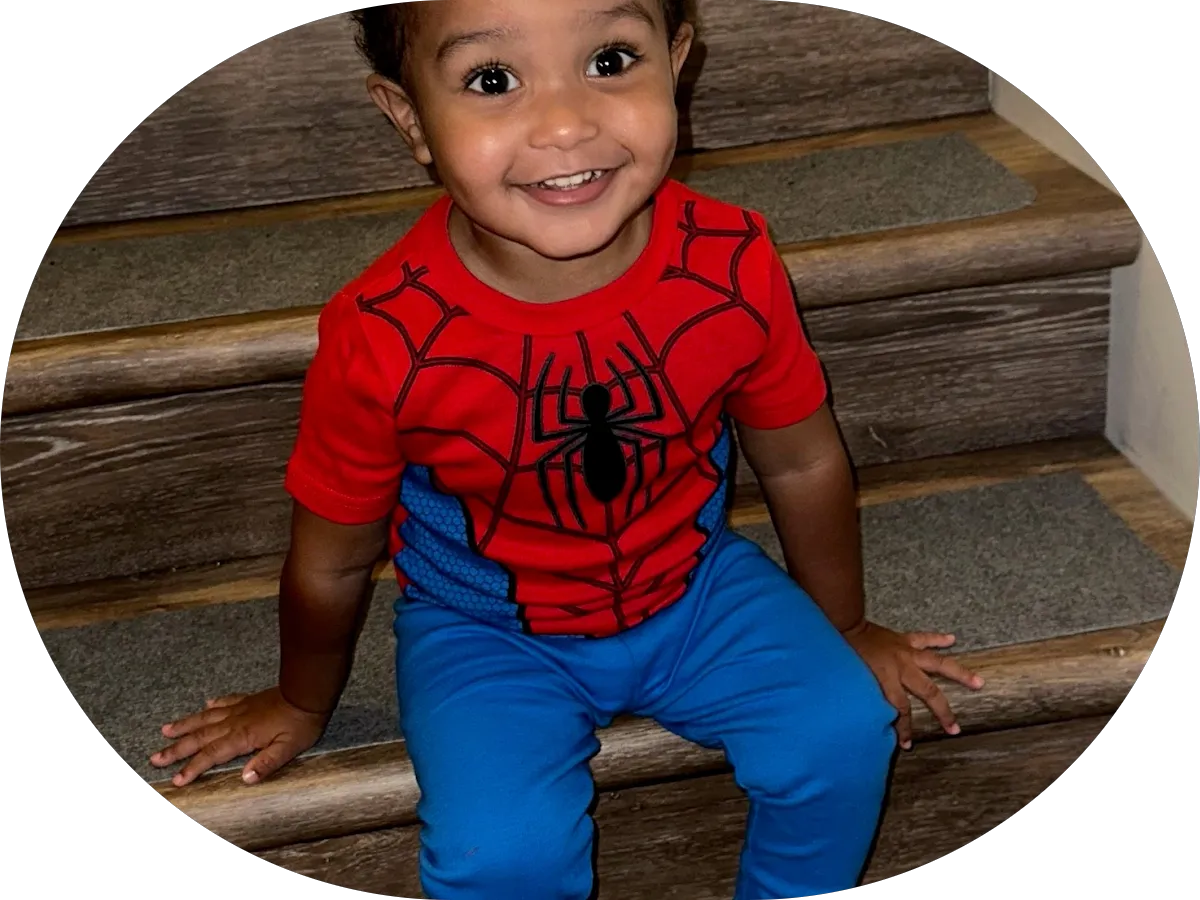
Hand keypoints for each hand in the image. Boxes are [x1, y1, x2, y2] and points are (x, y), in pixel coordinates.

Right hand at [150, 686, 329, 786]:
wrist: (309, 691)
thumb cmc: (302, 722)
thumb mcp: (289, 747)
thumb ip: (267, 763)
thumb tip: (245, 778)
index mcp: (242, 736)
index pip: (211, 754)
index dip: (193, 768)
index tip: (176, 780)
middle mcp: (235, 721)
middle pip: (200, 736)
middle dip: (176, 749)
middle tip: (155, 758)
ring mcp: (240, 708)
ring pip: (206, 717)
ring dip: (185, 725)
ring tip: (165, 730)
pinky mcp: (249, 699)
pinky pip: (225, 702)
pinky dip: (213, 706)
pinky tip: (206, 705)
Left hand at [841, 620, 983, 750]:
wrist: (842, 626)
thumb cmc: (844, 655)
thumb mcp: (854, 682)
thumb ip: (867, 698)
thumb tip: (873, 718)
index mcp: (888, 678)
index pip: (901, 709)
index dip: (904, 728)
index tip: (907, 744)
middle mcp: (902, 666)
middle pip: (928, 691)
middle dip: (942, 711)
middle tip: (954, 728)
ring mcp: (906, 651)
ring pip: (938, 663)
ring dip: (959, 673)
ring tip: (977, 681)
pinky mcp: (903, 639)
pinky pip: (924, 638)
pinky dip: (938, 639)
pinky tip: (952, 639)